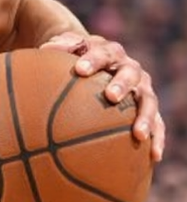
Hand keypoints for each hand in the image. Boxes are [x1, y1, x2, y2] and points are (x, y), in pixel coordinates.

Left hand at [41, 32, 163, 160]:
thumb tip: (43, 49)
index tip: (80, 70)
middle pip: (129, 74)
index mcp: (109, 52)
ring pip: (148, 100)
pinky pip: (158, 124)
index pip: (101, 53)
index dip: (93, 60)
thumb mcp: (67, 46)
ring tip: (138, 134)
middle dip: (121, 84)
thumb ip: (59, 47)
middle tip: (111, 97)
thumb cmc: (78, 57)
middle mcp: (130, 68)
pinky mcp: (149, 106)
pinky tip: (154, 155)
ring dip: (145, 116)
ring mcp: (142, 88)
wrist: (100, 60)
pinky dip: (157, 138)